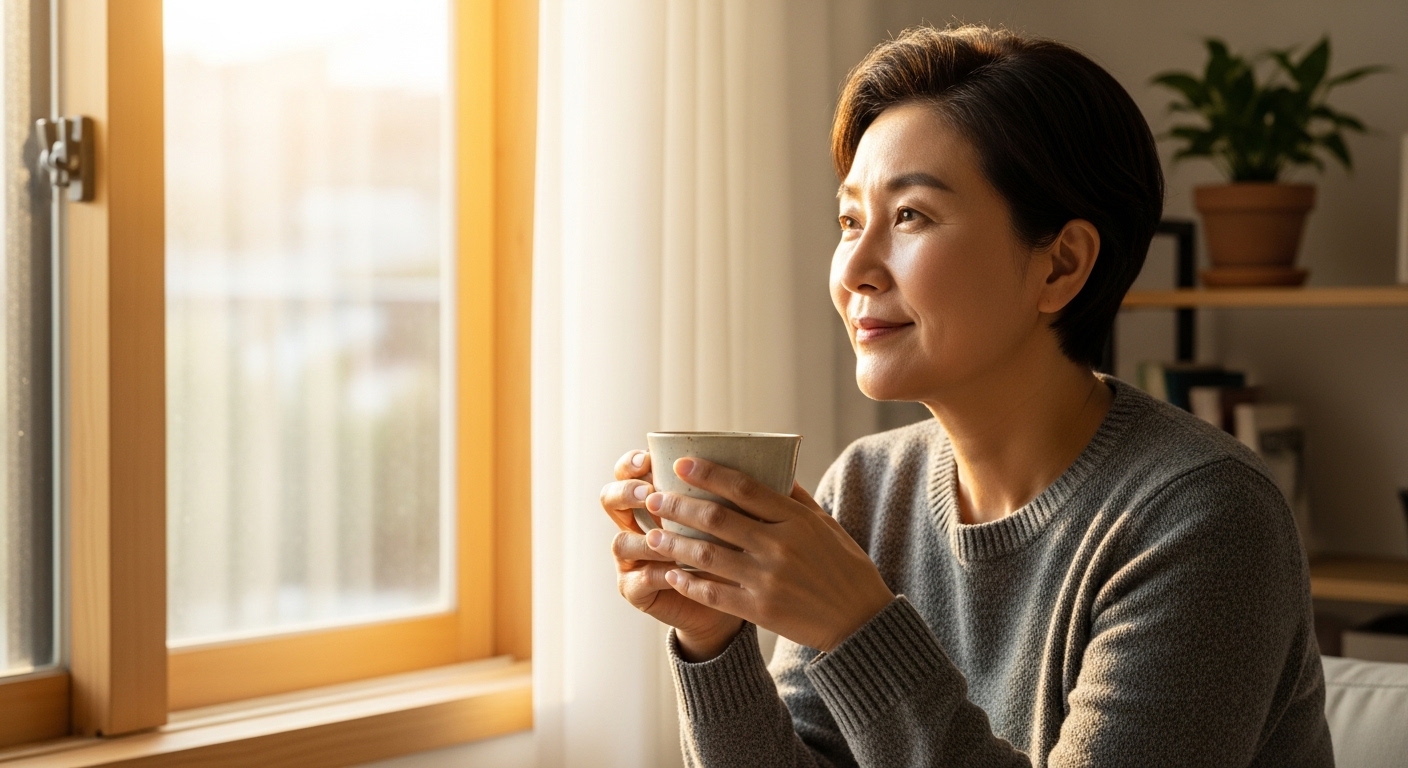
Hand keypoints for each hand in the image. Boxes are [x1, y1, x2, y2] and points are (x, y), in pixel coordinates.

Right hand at [600, 450, 743, 660]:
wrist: (729, 596)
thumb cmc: (732, 545)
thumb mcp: (732, 513)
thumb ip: (733, 488)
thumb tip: (768, 457)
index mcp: (653, 496)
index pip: (630, 470)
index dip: (633, 463)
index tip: (650, 458)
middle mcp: (635, 523)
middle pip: (610, 499)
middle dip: (627, 493)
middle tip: (650, 493)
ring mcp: (631, 558)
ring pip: (622, 542)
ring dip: (645, 540)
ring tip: (662, 538)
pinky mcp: (637, 588)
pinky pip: (641, 578)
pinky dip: (659, 573)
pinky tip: (676, 571)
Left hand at [643, 457, 894, 652]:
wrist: (860, 621)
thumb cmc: (844, 567)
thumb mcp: (826, 525)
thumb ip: (795, 498)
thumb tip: (769, 467)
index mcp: (797, 520)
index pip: (744, 488)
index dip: (709, 473)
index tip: (682, 463)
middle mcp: (779, 546)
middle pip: (717, 518)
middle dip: (679, 505)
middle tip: (655, 497)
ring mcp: (768, 579)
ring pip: (707, 555)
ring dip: (674, 543)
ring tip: (651, 535)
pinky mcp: (760, 610)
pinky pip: (714, 592)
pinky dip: (688, 582)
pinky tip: (671, 573)